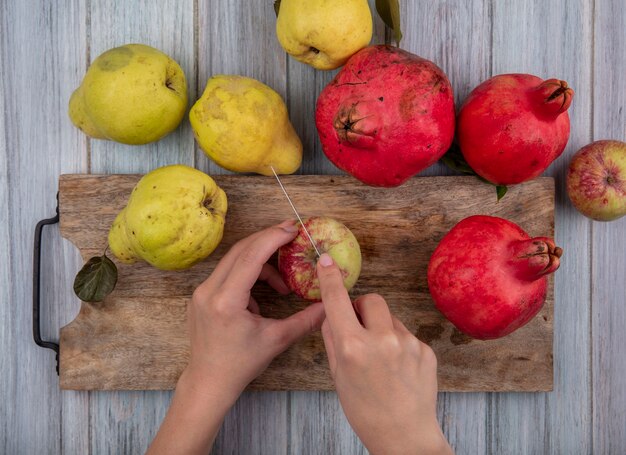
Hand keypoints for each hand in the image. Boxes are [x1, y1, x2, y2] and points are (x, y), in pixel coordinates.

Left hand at [184, 219, 324, 398]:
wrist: (208, 381)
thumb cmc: (241, 364)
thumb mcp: (277, 340)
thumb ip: (305, 320)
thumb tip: (329, 305)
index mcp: (226, 300)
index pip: (250, 256)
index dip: (273, 238)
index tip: (293, 229)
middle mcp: (208, 290)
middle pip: (240, 250)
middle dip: (268, 240)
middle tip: (291, 235)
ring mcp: (201, 292)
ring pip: (233, 260)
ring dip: (260, 262)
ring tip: (281, 285)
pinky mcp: (200, 296)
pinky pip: (226, 273)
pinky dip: (247, 275)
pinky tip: (259, 296)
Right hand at [316, 253, 451, 454]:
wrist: (404, 436)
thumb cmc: (364, 410)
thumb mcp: (337, 376)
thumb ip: (333, 339)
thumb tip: (331, 314)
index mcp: (353, 347)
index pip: (338, 300)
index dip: (330, 278)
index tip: (326, 260)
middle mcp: (382, 339)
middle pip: (371, 299)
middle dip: (362, 307)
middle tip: (359, 327)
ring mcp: (408, 343)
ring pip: (390, 318)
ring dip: (381, 328)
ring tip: (381, 360)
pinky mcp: (426, 350)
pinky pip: (406, 334)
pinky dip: (398, 344)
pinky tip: (397, 369)